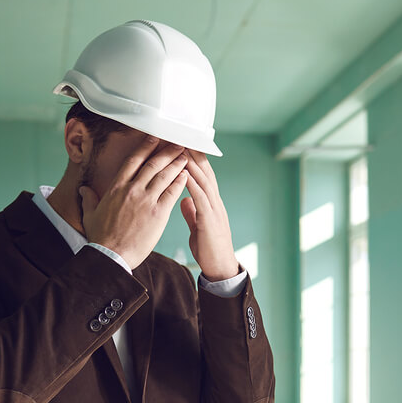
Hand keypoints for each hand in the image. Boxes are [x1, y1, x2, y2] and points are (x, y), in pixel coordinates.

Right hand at [79, 136, 188, 269]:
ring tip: (185, 155)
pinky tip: (186, 175)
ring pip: (164, 175)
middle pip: (152, 164)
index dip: (145, 147)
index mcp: (116, 188)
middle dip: (166, 151)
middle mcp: (132, 190)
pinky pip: (171, 193)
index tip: (154, 138)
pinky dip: (180, 182)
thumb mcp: (90, 215)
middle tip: (177, 143)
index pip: (133, 161)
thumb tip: (84, 189)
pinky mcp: (158, 214)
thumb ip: (89, 199)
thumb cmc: (101, 238)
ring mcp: (146, 201)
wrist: (111, 256)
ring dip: (176, 163)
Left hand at [180, 150, 238, 281]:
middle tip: (182, 135)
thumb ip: (192, 212)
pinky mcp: (210, 219)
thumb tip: (184, 200)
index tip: (182, 143)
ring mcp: (214, 209)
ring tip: (181, 146)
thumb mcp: (197, 226)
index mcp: (210, 202)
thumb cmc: (208, 248)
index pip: (202, 174)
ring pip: (204, 179)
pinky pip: (201, 197)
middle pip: (204, 171)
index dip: (193, 158)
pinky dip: (192, 183)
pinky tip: (183, 172)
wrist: (220, 267)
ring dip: (192, 162)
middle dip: (193, 152)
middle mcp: (214, 201)